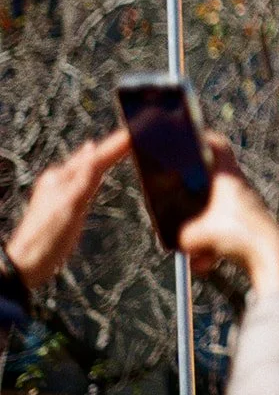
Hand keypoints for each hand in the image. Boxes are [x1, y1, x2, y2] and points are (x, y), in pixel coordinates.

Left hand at [6, 131, 130, 287]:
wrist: (28, 263)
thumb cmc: (47, 236)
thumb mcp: (70, 204)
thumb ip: (84, 176)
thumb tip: (93, 147)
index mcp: (61, 178)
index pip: (96, 156)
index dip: (116, 144)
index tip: (135, 132)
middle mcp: (60, 181)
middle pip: (92, 158)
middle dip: (112, 146)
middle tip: (133, 134)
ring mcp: (63, 192)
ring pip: (89, 168)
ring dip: (105, 156)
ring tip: (121, 146)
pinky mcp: (67, 204)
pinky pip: (87, 180)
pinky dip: (98, 171)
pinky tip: (99, 171)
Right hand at [177, 135, 278, 296]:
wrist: (271, 258)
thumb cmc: (237, 237)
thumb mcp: (195, 235)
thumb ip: (178, 234)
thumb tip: (177, 240)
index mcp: (229, 177)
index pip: (217, 146)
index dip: (201, 139)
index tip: (187, 138)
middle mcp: (240, 188)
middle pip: (210, 184)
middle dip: (191, 200)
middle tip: (175, 205)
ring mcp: (245, 207)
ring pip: (215, 214)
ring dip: (202, 235)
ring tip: (198, 254)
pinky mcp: (250, 227)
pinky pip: (224, 235)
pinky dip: (213, 249)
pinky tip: (208, 265)